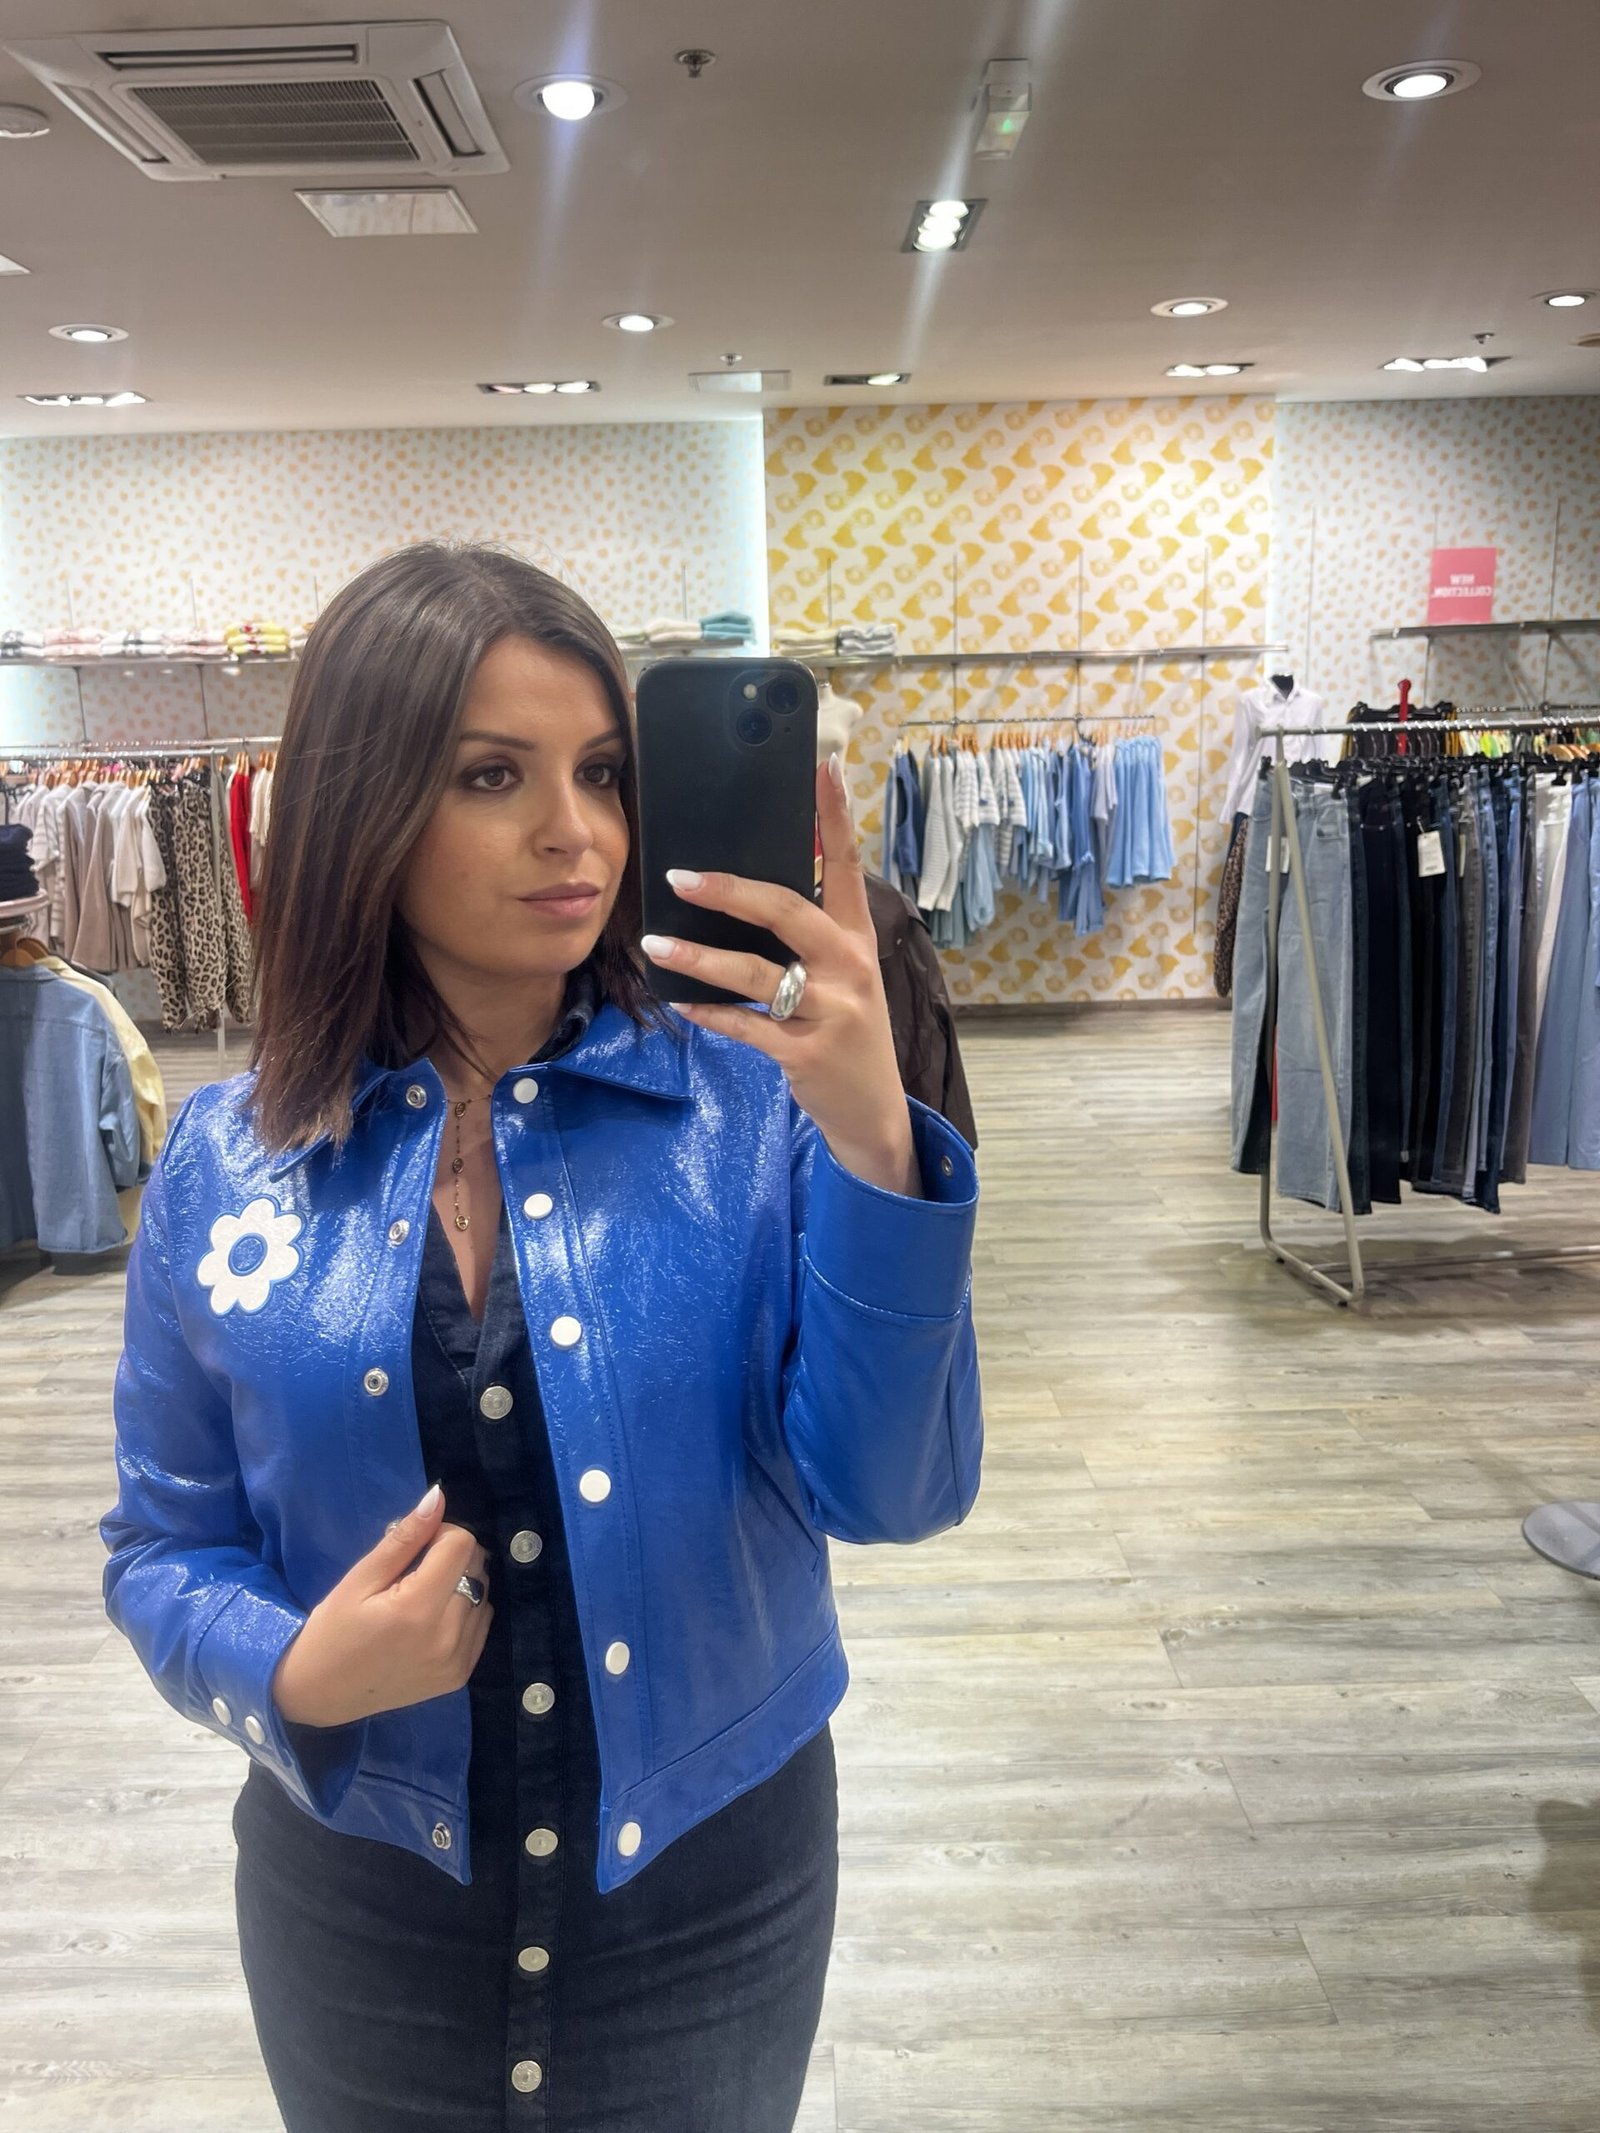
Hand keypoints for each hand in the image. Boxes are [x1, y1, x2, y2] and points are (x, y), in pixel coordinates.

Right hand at [272, 1485, 492, 1727]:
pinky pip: (482, 1624)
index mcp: (418, 1610)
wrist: (321, 1695)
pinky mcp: (460, 1676)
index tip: (415, 1548)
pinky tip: (434, 1619)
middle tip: (415, 1572)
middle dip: (451, 1557)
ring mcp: (457, 1661)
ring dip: (462, 1584)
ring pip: (485, 1594)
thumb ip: (403, 1539)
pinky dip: (466, 1612)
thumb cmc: (332, 1631)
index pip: (461, 1545)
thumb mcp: (359, 1580)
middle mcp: (447, 1637)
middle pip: (477, 1567)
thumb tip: (438, 1497)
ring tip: (423, 1597)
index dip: (441, 1534)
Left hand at [641, 753, 921, 1197]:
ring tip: (655, 947)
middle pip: (788, 911)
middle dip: (730, 891)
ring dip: (699, 959)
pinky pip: (747, 1026)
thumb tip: (743, 891)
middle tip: (679, 877)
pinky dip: (711, 1013)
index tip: (822, 766)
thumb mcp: (844, 976)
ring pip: (757, 973)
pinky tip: (681, 1003)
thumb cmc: (845, 1030)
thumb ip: (808, 936)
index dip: (835, 815)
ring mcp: (830, 1011)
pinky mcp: (805, 1053)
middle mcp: (849, 967)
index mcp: (857, 937)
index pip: (847, 865)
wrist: (872, 1110)